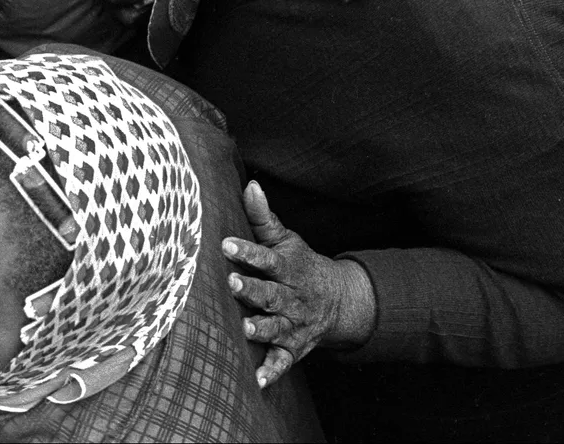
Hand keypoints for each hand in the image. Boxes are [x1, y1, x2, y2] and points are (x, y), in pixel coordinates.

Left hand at [222, 180, 375, 387]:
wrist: (337, 299)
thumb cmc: (299, 264)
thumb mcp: (285, 238)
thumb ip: (263, 215)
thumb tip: (250, 184)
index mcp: (287, 267)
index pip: (266, 258)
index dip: (247, 252)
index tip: (226, 244)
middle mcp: (291, 296)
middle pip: (271, 293)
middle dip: (252, 290)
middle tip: (231, 283)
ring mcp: (293, 323)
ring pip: (276, 326)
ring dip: (261, 327)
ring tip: (244, 328)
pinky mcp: (293, 348)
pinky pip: (283, 362)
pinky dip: (272, 371)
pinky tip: (258, 381)